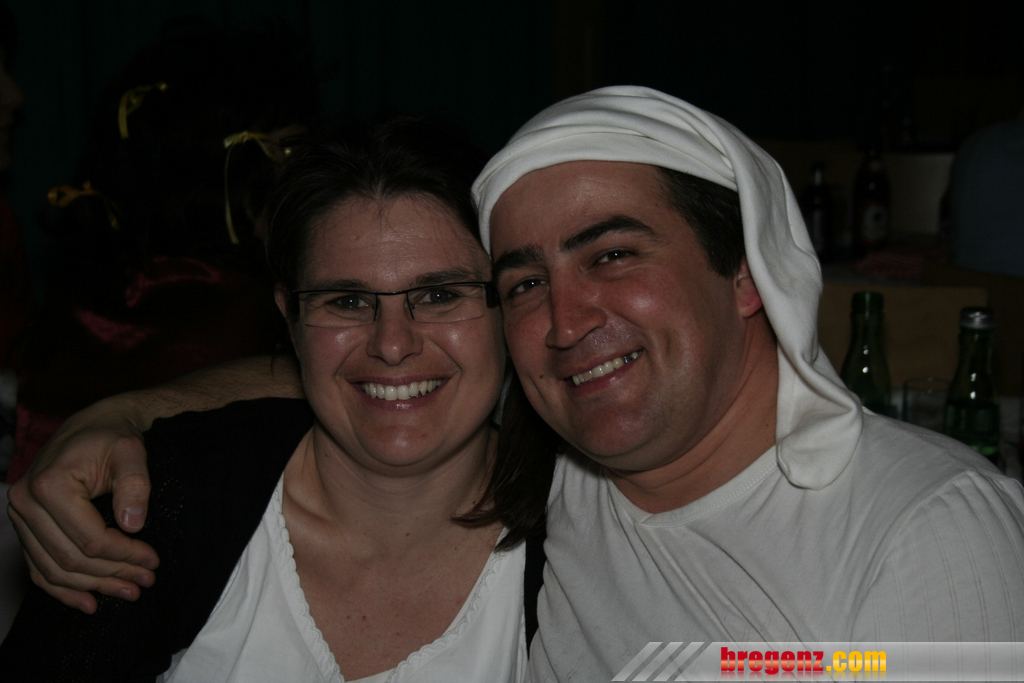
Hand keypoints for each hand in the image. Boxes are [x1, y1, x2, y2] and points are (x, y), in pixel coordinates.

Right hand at [6, 396, 159, 613]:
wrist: (92, 426)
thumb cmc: (112, 437)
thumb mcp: (131, 451)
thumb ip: (135, 484)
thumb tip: (134, 525)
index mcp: (50, 484)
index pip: (89, 538)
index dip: (124, 556)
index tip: (152, 562)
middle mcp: (25, 502)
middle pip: (70, 558)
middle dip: (111, 575)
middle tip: (145, 582)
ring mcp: (20, 516)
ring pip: (53, 568)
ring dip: (91, 587)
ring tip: (127, 591)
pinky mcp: (24, 526)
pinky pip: (38, 567)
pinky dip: (62, 588)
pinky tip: (88, 602)